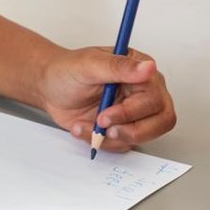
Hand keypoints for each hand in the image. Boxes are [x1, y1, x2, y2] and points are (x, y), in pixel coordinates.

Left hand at [35, 48, 175, 152]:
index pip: (155, 98)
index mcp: (141, 72)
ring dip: (111, 138)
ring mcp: (135, 113)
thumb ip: (119, 66)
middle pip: (161, 122)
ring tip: (87, 125)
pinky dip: (102, 142)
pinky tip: (84, 127)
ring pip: (143, 137)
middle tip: (101, 124)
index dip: (133, 111)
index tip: (105, 114)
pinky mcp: (123, 128)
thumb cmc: (67, 71)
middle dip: (129, 129)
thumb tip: (149, 66)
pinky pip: (124, 145)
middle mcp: (144, 93)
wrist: (49, 87)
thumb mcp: (89, 64)